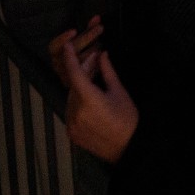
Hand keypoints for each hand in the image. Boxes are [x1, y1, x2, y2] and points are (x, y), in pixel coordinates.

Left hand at [56, 27, 137, 161]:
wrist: (128, 148)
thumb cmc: (128, 119)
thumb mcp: (119, 92)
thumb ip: (107, 72)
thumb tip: (102, 54)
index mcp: (89, 99)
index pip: (75, 73)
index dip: (70, 58)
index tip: (66, 46)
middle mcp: (76, 112)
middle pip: (73, 86)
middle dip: (81, 73)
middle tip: (94, 63)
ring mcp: (72, 125)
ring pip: (71, 99)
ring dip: (78, 89)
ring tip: (93, 84)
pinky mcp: (72, 134)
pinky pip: (70, 112)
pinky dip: (77, 104)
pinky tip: (89, 101)